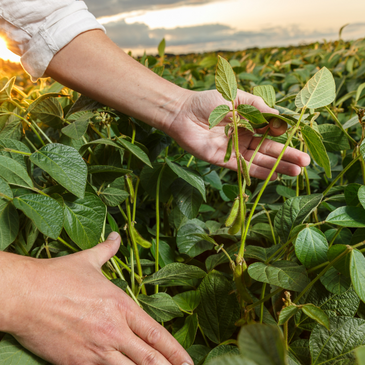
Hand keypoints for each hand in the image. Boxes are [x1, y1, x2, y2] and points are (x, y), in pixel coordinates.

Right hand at [3, 233, 192, 364]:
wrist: (25, 294)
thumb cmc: (58, 276)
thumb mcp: (88, 260)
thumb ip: (107, 250)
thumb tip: (116, 236)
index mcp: (121, 305)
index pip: (156, 333)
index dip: (175, 350)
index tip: (189, 361)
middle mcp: (114, 330)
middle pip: (150, 358)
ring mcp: (96, 349)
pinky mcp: (77, 363)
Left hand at [167, 90, 309, 179]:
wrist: (182, 112)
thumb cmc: (207, 101)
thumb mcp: (236, 98)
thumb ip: (257, 107)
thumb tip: (277, 118)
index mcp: (247, 122)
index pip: (270, 133)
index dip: (284, 139)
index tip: (299, 142)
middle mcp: (243, 138)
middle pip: (268, 150)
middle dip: (286, 157)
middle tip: (304, 164)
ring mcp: (233, 150)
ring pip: (259, 161)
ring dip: (277, 167)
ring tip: (295, 172)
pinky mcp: (223, 160)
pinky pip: (243, 168)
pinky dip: (257, 173)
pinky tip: (273, 176)